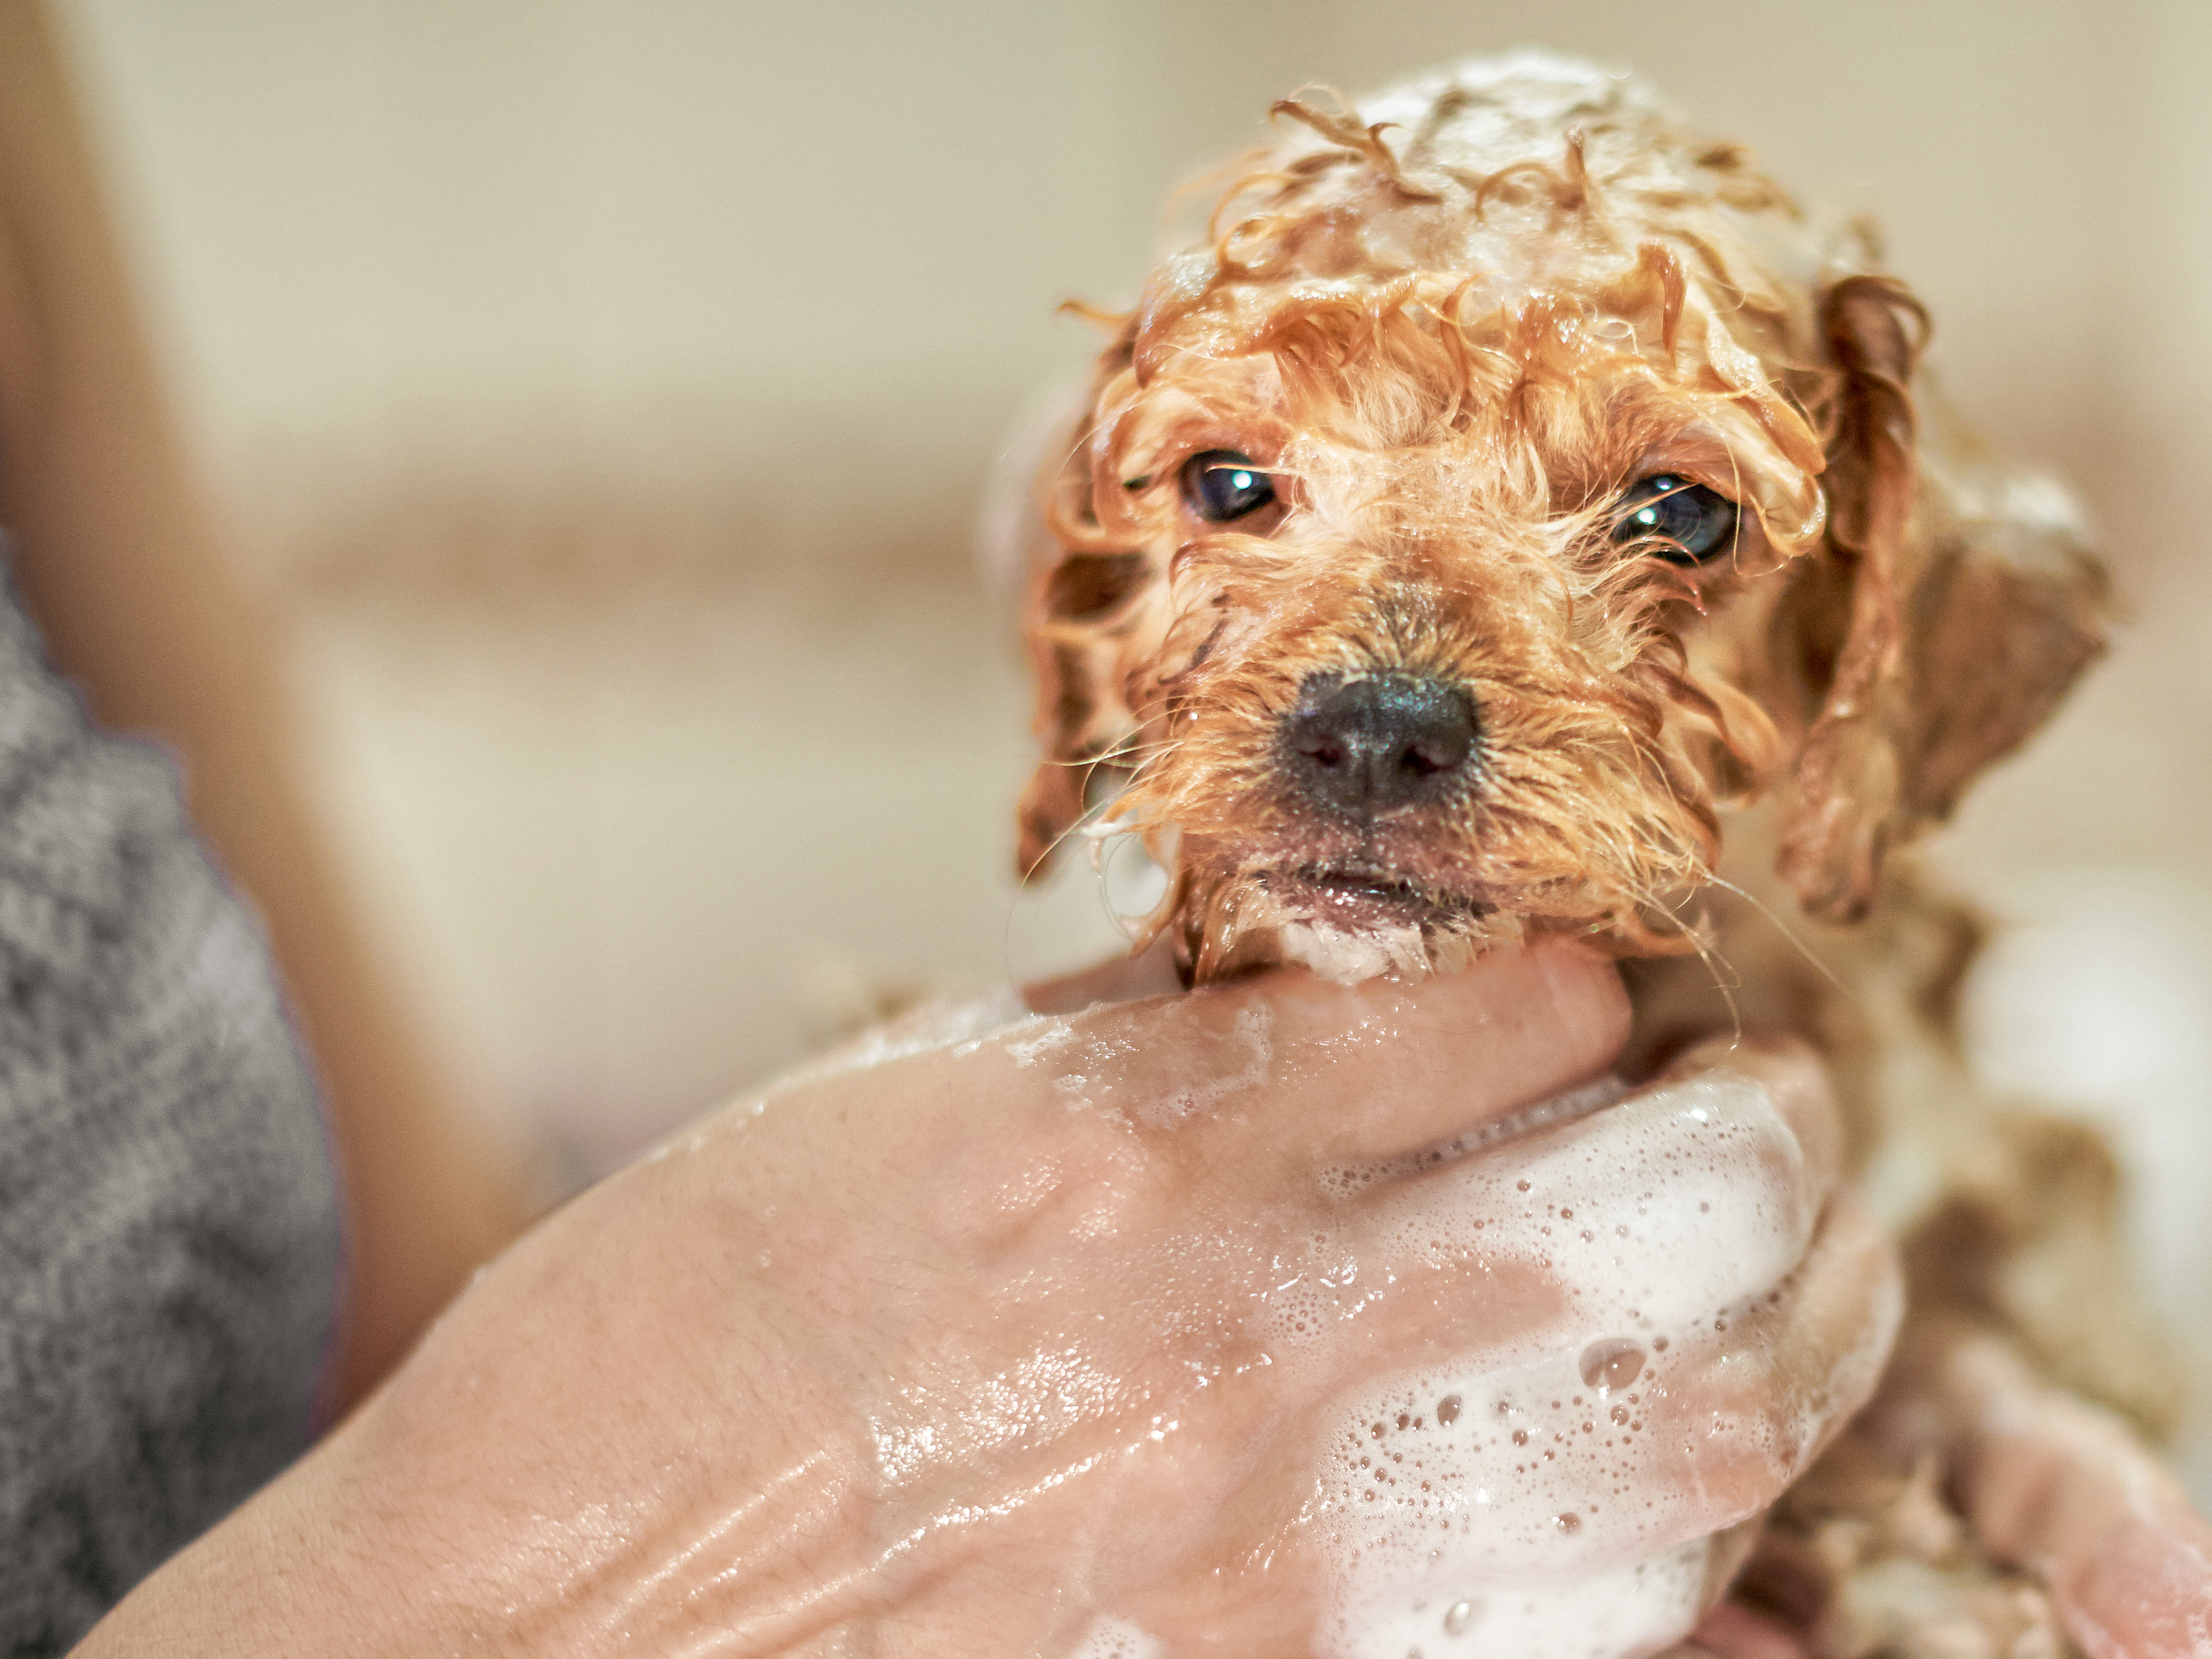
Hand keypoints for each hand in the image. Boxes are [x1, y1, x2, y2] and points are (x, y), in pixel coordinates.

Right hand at [77, 944, 1895, 1656]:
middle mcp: (1245, 1339)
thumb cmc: (666, 1341)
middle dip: (1765, 1137)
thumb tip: (1295, 956)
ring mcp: (1284, 1559)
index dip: (1583, 987)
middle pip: (1680, 1208)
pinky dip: (1695, 1590)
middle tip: (1757, 1118)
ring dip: (1770, 1353)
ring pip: (1703, 1445)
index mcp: (1138, 1146)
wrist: (518, 1623)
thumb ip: (1125, 1029)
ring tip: (1762, 1311)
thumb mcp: (891, 1108)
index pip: (1511, 1012)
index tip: (1585, 1000)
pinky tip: (1686, 1534)